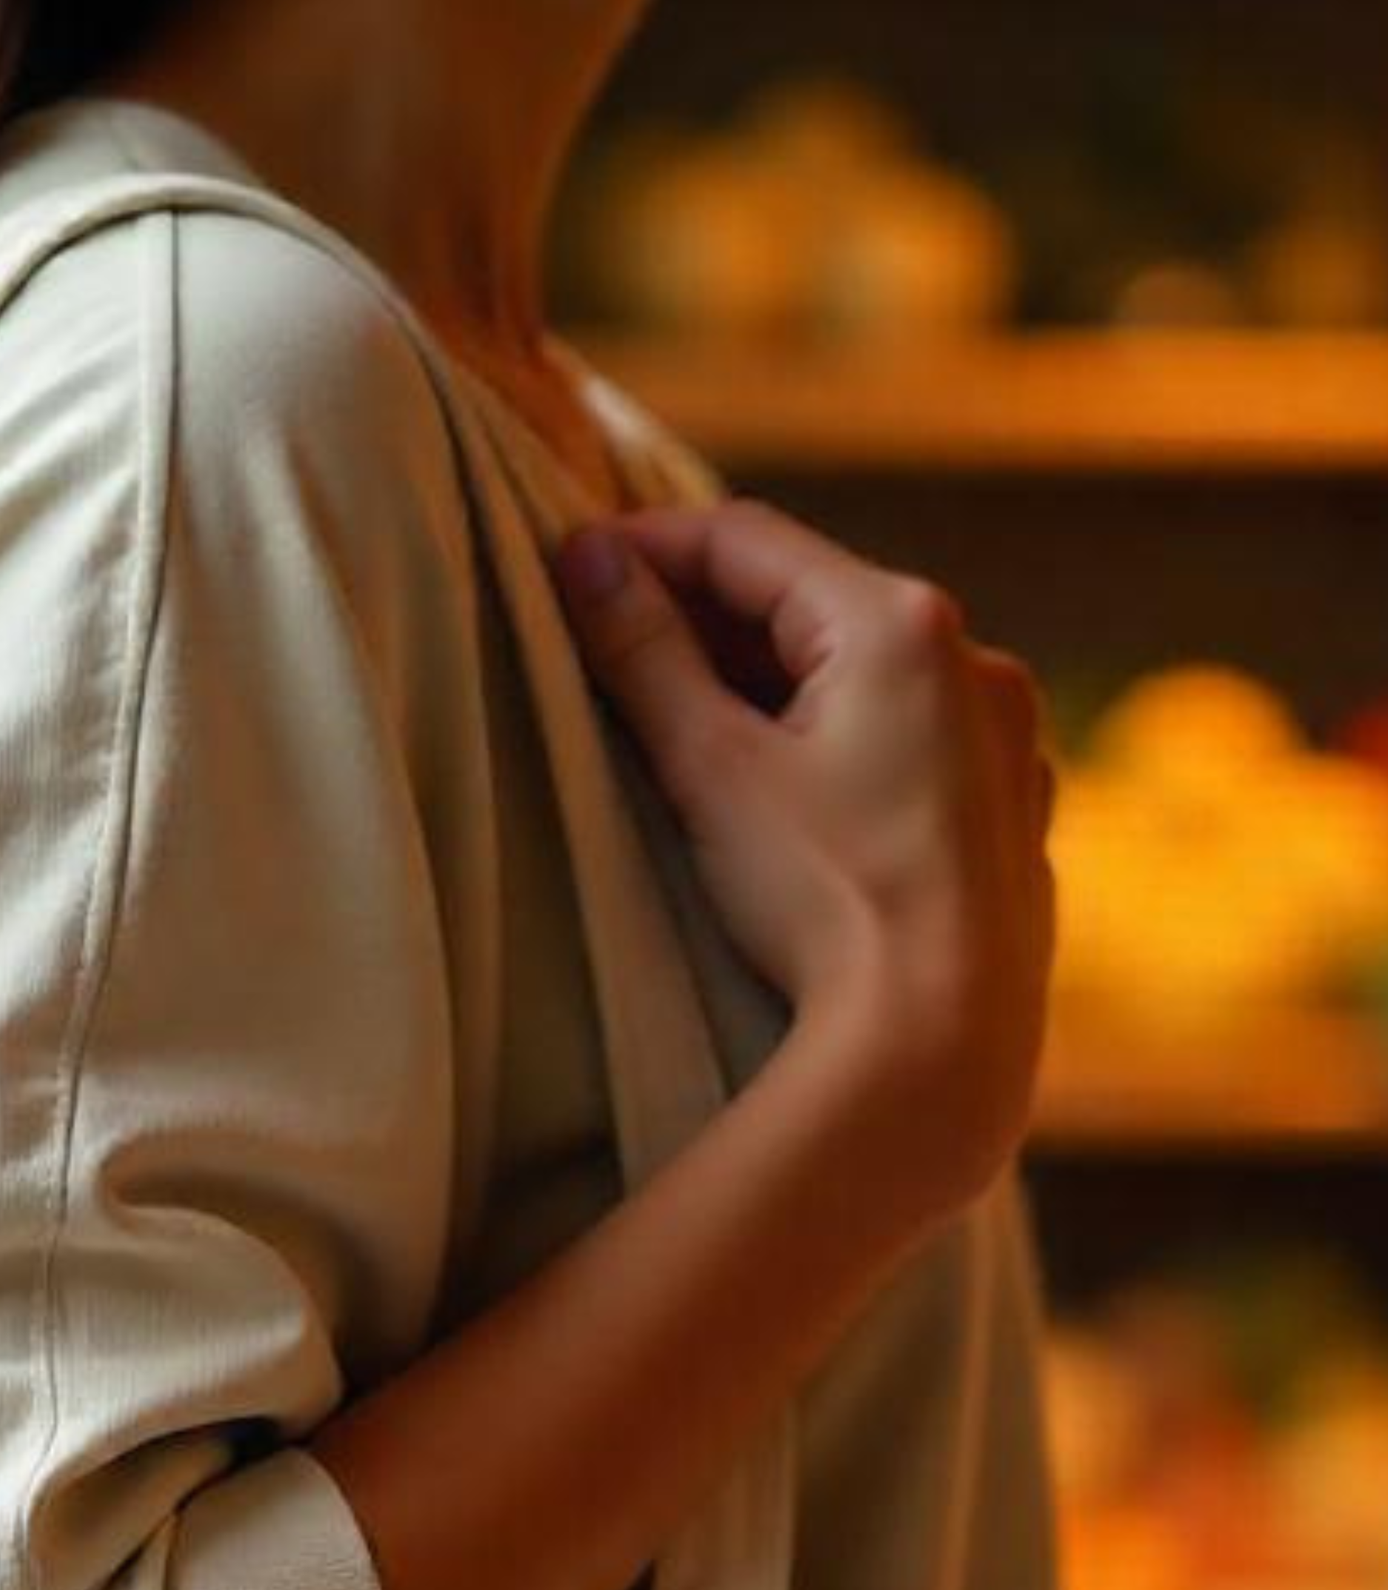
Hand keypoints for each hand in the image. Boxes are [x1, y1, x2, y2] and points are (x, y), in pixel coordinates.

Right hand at [554, 494, 1058, 1224]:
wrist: (936, 1047)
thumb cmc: (823, 902)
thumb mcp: (712, 767)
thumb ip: (644, 652)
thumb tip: (588, 559)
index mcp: (898, 622)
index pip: (748, 543)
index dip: (649, 546)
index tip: (576, 569)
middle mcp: (975, 658)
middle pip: (812, 605)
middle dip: (711, 622)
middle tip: (619, 653)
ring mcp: (1008, 736)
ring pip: (866, 675)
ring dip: (777, 684)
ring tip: (696, 731)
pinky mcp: (1013, 809)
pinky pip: (914, 741)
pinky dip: (845, 742)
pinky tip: (795, 797)